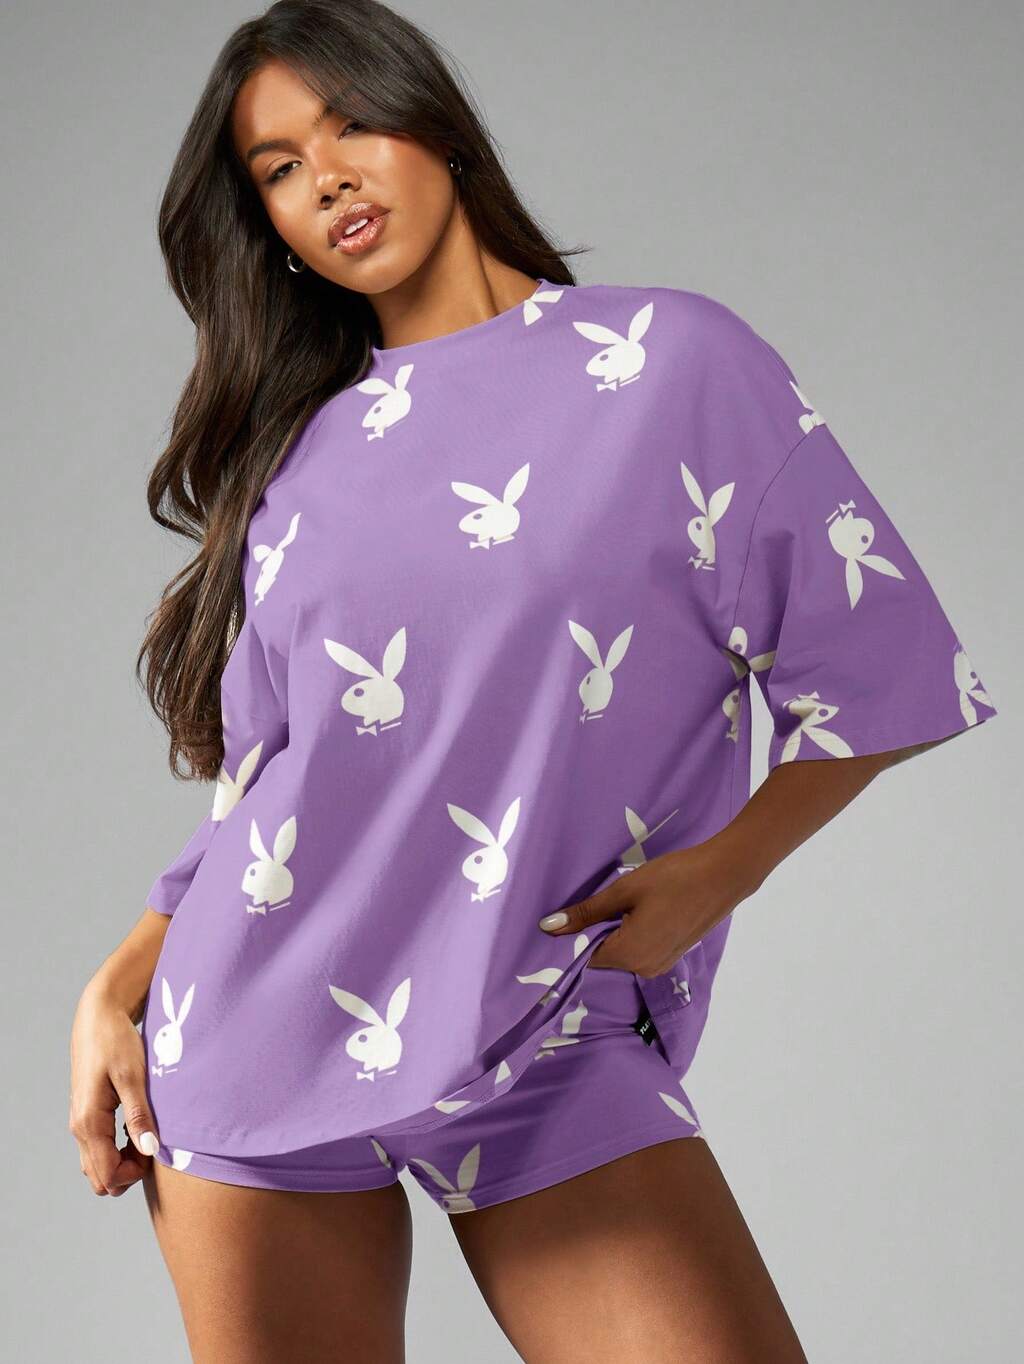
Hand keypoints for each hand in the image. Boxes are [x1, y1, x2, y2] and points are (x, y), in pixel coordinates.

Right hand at [69, 981, 160, 1196]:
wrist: (99, 1015)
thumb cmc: (116, 1041)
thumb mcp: (133, 1076)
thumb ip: (140, 1115)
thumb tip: (150, 1150)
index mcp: (88, 1122)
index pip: (107, 1175)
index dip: (134, 1174)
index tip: (155, 1149)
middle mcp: (79, 1128)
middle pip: (100, 1177)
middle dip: (128, 1172)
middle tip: (152, 1143)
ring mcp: (81, 1122)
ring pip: (98, 1164)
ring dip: (123, 1160)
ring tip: (146, 1131)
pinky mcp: (87, 1114)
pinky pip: (99, 1148)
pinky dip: (118, 1148)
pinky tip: (137, 1125)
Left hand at [538, 842, 757, 974]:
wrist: (724, 875)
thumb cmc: (673, 878)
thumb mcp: (624, 890)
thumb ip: (587, 913)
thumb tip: (548, 928)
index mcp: (628, 955)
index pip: (584, 958)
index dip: (573, 938)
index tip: (566, 917)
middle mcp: (643, 968)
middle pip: (604, 956)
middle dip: (595, 933)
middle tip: (595, 901)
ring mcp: (661, 964)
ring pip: (623, 953)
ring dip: (615, 932)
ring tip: (618, 902)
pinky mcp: (673, 955)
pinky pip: (641, 950)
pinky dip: (633, 934)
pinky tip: (638, 909)